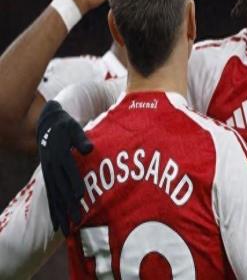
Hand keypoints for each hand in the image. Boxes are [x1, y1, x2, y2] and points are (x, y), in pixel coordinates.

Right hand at [37, 101, 92, 234]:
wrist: (47, 125)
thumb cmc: (66, 126)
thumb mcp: (74, 128)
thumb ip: (81, 139)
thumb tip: (89, 149)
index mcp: (60, 153)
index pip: (69, 170)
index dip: (74, 182)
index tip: (80, 196)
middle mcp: (52, 166)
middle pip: (62, 188)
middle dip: (69, 205)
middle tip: (78, 220)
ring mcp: (48, 173)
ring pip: (54, 197)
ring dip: (60, 214)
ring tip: (66, 230)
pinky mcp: (48, 178)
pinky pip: (50, 197)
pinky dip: (53, 211)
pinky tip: (57, 225)